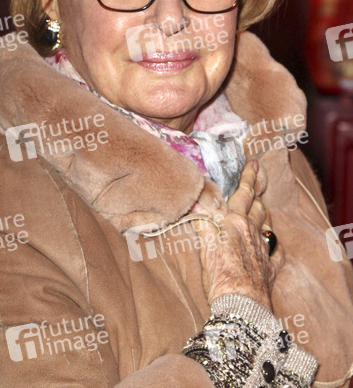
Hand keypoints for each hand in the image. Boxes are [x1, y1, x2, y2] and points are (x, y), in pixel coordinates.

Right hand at [191, 161, 283, 309]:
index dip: (248, 178)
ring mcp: (263, 250)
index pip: (243, 194)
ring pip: (266, 225)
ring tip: (261, 206)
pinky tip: (272, 244)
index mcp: (236, 223)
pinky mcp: (269, 269)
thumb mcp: (206, 245)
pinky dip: (272, 244)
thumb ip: (202, 220)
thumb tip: (195, 200)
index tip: (253, 164)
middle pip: (257, 207)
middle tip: (258, 180)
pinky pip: (275, 251)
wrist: (242, 306)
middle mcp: (253, 232)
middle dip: (257, 192)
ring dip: (263, 213)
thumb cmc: (220, 275)